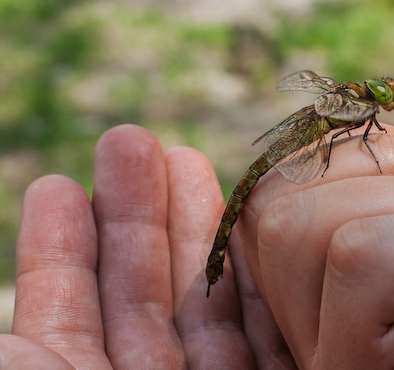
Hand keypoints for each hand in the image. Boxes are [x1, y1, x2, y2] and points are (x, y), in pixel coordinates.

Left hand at [3, 125, 295, 368]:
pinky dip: (259, 279)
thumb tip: (0, 319)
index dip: (64, 248)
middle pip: (142, 294)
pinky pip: (271, 331)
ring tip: (184, 155)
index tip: (59, 185)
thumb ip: (14, 352)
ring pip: (206, 305)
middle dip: (137, 213)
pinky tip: (255, 227)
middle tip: (133, 140)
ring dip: (198, 228)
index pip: (67, 313)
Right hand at [238, 125, 393, 368]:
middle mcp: (315, 329)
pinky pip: (362, 254)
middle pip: (272, 207)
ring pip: (302, 224)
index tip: (385, 176)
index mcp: (333, 288)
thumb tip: (349, 131)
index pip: (259, 208)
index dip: (313, 163)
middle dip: (383, 176)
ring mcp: (334, 355)